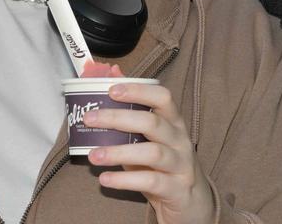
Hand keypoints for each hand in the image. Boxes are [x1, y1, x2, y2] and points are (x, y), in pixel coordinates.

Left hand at [84, 81, 215, 223]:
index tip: (112, 89)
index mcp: (174, 123)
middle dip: (118, 118)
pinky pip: (150, 181)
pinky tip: (105, 179)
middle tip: (90, 119)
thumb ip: (130, 114)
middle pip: (152, 122)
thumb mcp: (149, 140)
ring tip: (93, 155)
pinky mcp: (177, 189)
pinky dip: (125, 180)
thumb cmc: (164, 167)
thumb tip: (110, 76)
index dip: (139, 91)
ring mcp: (181, 165)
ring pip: (152, 152)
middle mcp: (180, 141)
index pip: (163, 97)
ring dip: (119, 152)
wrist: (191, 204)